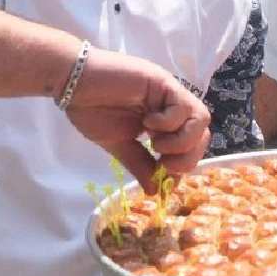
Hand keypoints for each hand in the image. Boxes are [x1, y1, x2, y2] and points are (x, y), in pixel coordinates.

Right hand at [64, 48, 210, 193]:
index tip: (162, 178)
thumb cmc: (92, 109)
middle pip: (204, 134)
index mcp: (165, 121)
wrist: (72, 83)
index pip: (192, 145)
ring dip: (181, 141)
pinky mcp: (163, 82)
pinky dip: (168, 123)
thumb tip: (155, 193)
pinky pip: (183, 107)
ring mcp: (169, 93)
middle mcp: (172, 106)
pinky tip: (146, 123)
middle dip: (187, 157)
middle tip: (163, 163)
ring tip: (155, 144)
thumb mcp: (119, 145)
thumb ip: (140, 165)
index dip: (183, 165)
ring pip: (202, 120)